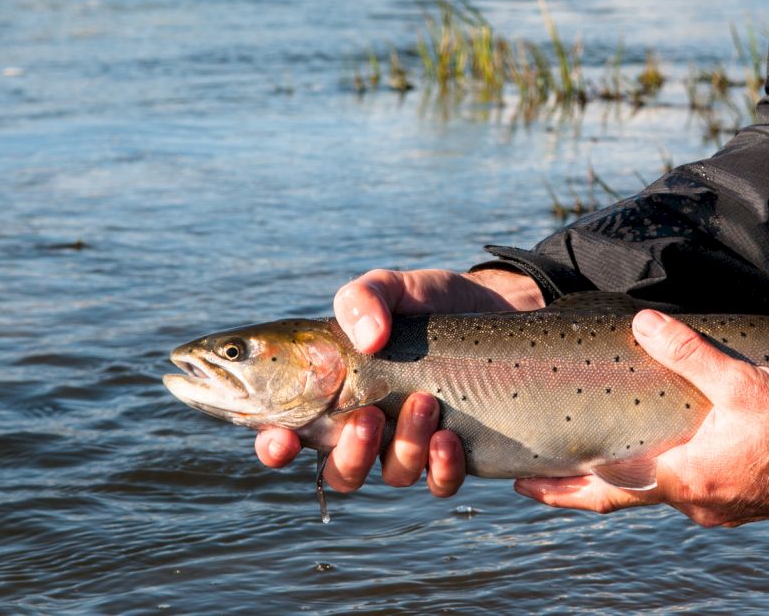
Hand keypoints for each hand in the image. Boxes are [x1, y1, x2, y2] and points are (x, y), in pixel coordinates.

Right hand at [255, 266, 543, 497]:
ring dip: (404, 447)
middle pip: (340, 471)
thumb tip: (369, 338)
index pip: (287, 433)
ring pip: (392, 475)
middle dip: (348, 454)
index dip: (274, 447)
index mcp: (333, 394)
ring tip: (424, 402)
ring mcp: (410, 444)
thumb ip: (362, 299)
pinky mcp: (454, 453)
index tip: (280, 440)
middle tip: (366, 417)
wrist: (493, 304)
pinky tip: (449, 437)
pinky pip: (440, 483)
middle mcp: (366, 428)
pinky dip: (441, 468)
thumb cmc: (426, 300)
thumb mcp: (389, 285)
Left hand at [515, 309, 768, 525]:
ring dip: (622, 483)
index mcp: (690, 478)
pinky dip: (662, 480)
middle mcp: (701, 504)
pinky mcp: (746, 503)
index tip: (526, 484)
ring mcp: (724, 509)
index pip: (610, 488)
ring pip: (659, 497)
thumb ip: (688, 352)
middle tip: (536, 486)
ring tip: (593, 464)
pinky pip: (690, 494)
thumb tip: (642, 322)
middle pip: (625, 500)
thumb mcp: (743, 381)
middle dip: (578, 493)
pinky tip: (663, 459)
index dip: (565, 486)